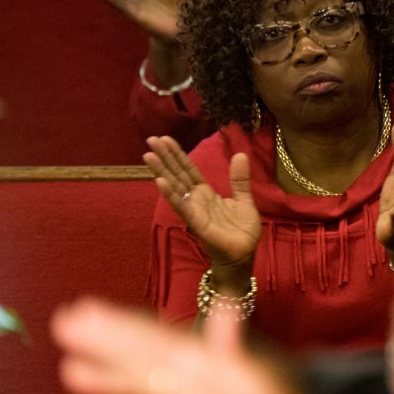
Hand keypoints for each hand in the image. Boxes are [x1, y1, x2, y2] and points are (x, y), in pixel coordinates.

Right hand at [52, 297, 319, 393]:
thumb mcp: (261, 373)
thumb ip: (236, 344)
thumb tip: (222, 311)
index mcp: (205, 356)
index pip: (150, 337)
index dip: (115, 326)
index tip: (82, 312)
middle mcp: (202, 369)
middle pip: (144, 351)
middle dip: (107, 340)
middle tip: (67, 322)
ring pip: (150, 385)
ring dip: (113, 380)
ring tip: (71, 373)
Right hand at [144, 136, 260, 287]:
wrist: (243, 255)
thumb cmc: (241, 231)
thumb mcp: (244, 200)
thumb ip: (239, 179)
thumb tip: (240, 154)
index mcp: (206, 193)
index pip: (189, 170)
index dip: (178, 154)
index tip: (165, 138)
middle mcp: (196, 200)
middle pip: (178, 174)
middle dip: (165, 157)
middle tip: (151, 138)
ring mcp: (194, 210)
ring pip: (175, 187)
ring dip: (161, 171)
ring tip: (148, 155)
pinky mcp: (197, 222)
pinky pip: (182, 206)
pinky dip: (171, 194)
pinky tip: (159, 181)